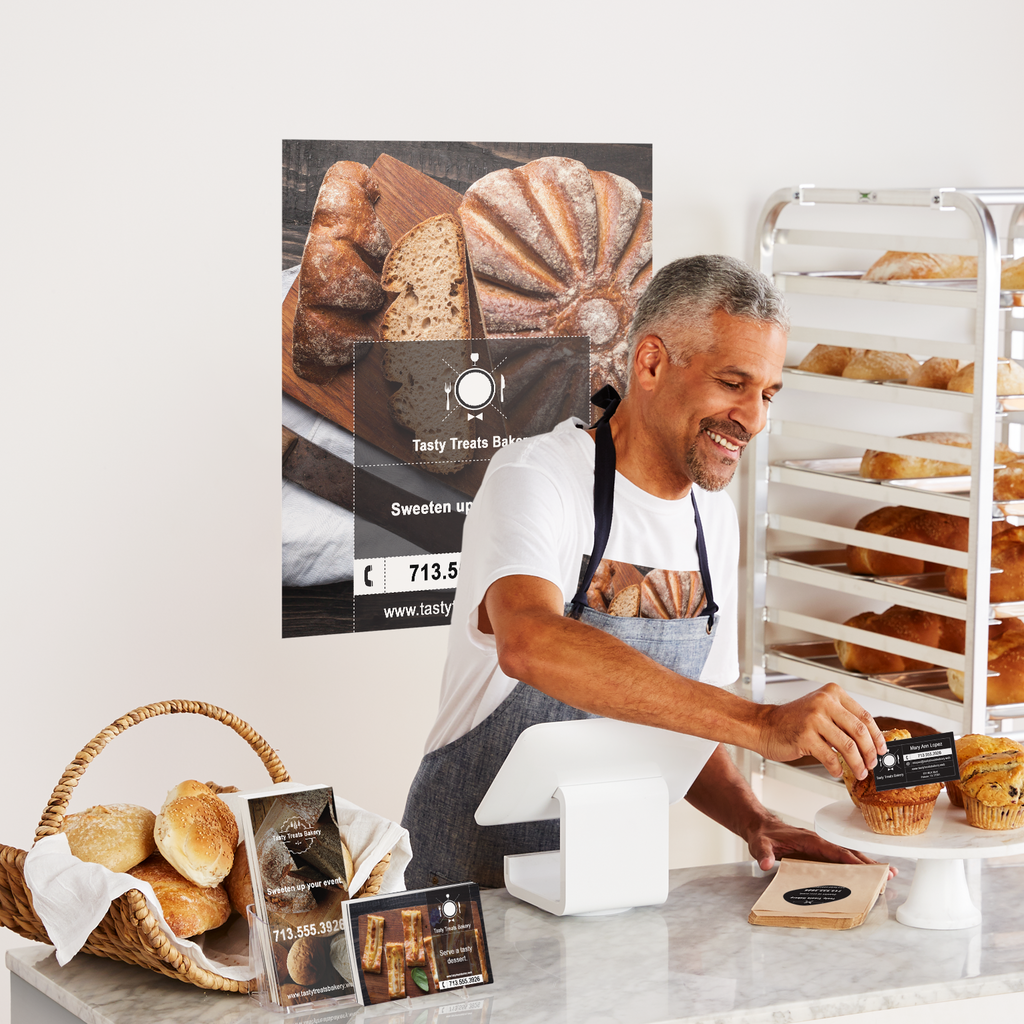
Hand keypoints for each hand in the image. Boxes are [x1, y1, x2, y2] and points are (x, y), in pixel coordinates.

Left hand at [747, 815, 896, 878]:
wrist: (760, 826)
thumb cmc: (763, 835)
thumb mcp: (760, 844)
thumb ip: (763, 854)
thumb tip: (766, 863)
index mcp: (809, 840)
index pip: (834, 851)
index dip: (851, 861)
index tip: (867, 870)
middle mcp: (819, 842)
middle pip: (848, 853)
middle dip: (869, 864)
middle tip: (888, 874)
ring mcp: (821, 847)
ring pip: (848, 856)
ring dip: (867, 866)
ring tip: (887, 875)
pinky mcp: (819, 853)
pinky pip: (841, 860)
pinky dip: (856, 867)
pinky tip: (867, 875)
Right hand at [756, 683, 885, 779]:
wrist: (764, 726)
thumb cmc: (792, 721)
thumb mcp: (820, 711)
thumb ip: (842, 720)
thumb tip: (869, 741)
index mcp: (832, 693)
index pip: (865, 716)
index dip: (877, 736)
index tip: (882, 749)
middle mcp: (824, 702)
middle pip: (860, 731)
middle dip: (870, 752)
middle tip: (872, 764)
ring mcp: (814, 718)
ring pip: (848, 746)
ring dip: (857, 764)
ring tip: (859, 772)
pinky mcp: (805, 736)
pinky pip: (830, 757)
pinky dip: (837, 769)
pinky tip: (837, 772)